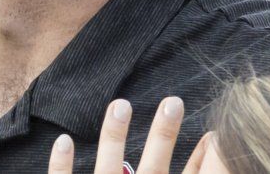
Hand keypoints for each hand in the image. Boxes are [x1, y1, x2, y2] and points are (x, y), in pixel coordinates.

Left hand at [48, 96, 189, 172]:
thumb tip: (208, 142)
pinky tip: (63, 140)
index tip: (192, 116)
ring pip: (110, 170)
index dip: (193, 152)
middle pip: (153, 170)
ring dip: (115, 136)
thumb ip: (194, 172)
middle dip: (163, 136)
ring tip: (120, 104)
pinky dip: (61, 164)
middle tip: (172, 101)